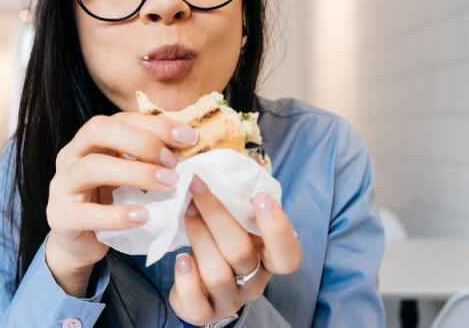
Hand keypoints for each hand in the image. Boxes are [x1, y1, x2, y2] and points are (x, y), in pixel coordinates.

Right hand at [45, 112, 197, 296]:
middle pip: (98, 132)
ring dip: (135, 173)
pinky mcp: (61, 217)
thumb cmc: (109, 201)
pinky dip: (117, 215)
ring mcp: (62, 185)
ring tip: (167, 186)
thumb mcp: (128, 174)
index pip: (120, 119)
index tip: (189, 137)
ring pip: (91, 168)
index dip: (156, 124)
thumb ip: (149, 159)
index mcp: (89, 140)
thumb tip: (189, 147)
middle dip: (141, 143)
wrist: (79, 241)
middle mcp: (71, 155)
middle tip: (173, 163)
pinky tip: (143, 217)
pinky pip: (86, 213)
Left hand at [169, 176, 301, 324]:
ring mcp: (230, 300)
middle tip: (196, 186)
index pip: (288, 255)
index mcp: (269, 259)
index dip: (277, 227)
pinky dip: (186, 279)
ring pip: (217, 273)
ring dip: (198, 237)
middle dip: (216, 215)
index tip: (259, 196)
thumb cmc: (223, 242)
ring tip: (185, 212)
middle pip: (241, 253)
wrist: (203, 286)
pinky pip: (196, 302)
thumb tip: (227, 157)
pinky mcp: (204, 312)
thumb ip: (238, 202)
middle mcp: (254, 281)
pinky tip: (180, 259)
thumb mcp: (238, 224)